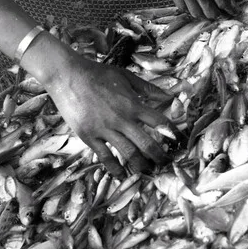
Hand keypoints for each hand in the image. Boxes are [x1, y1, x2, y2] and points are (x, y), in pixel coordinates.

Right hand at [28, 37, 172, 173]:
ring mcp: (104, 129)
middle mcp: (121, 119)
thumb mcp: (126, 76)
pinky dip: (115, 168)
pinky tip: (122, 175)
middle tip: (166, 164)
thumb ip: (148, 88)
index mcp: (133, 104)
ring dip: (141, 166)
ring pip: (128, 154)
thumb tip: (170, 96)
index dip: (172, 133)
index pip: (159, 122)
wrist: (67, 75)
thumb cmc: (98, 73)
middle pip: (147, 143)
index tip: (179, 142)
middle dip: (159, 156)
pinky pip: (105, 157)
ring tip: (148, 172)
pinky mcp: (88, 136)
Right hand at [153, 0, 237, 18]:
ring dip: (205, 14)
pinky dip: (190, 9)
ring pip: (196, 13)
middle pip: (211, 13)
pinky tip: (195, 4)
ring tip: (209, 9)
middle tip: (223, 11)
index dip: (232, 9)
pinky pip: (182, 7)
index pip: (224, 3)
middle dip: (220, 14)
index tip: (235, 11)